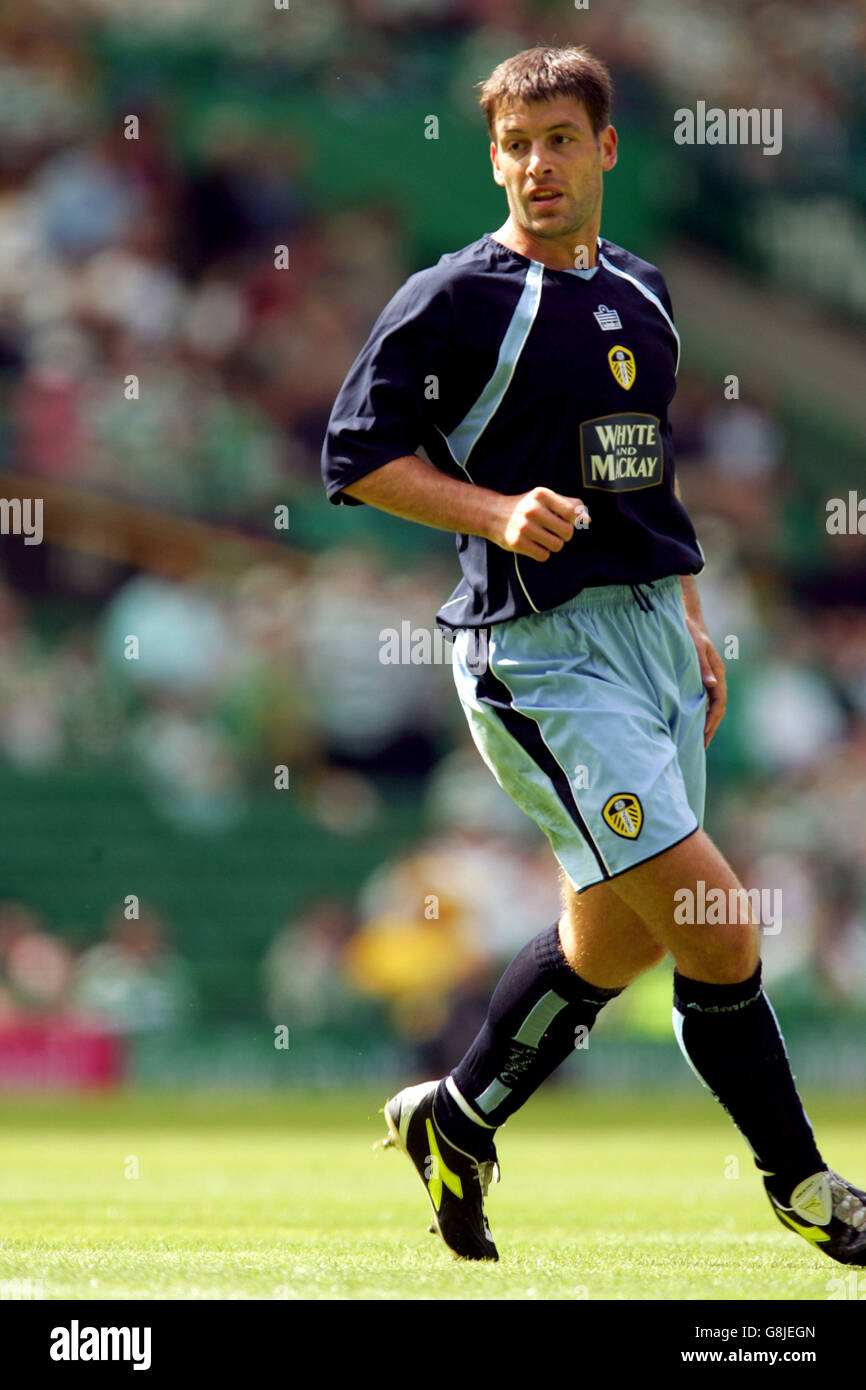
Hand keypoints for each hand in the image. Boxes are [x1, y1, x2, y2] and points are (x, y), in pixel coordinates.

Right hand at [485, 487, 590, 560]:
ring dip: (553, 545)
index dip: (573, 520)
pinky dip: (542, 553)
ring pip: (557, 546)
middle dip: (564, 535)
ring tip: (543, 538)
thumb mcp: (545, 499)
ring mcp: (524, 527)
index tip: (564, 520)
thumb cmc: (526, 506)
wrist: (492, 514)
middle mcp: (533, 509)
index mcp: (542, 495)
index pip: (572, 512)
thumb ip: (569, 505)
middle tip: (553, 531)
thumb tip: (587, 520)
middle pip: (567, 532)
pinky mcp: (517, 542)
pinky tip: (534, 545)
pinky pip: (543, 555)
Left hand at [685, 616, 726, 747]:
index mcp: (718, 672)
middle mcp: (717, 676)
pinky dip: (702, 712)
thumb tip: (711, 685)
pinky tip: (694, 720)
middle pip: (718, 707)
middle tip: (701, 745)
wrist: (687, 618)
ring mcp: (711, 677)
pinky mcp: (703, 677)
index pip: (719, 702)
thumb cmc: (690, 631)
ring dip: (707, 721)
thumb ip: (702, 665)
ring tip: (699, 739)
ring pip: (713, 704)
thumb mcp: (695, 647)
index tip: (703, 735)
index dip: (711, 719)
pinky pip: (706, 699)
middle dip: (711, 726)